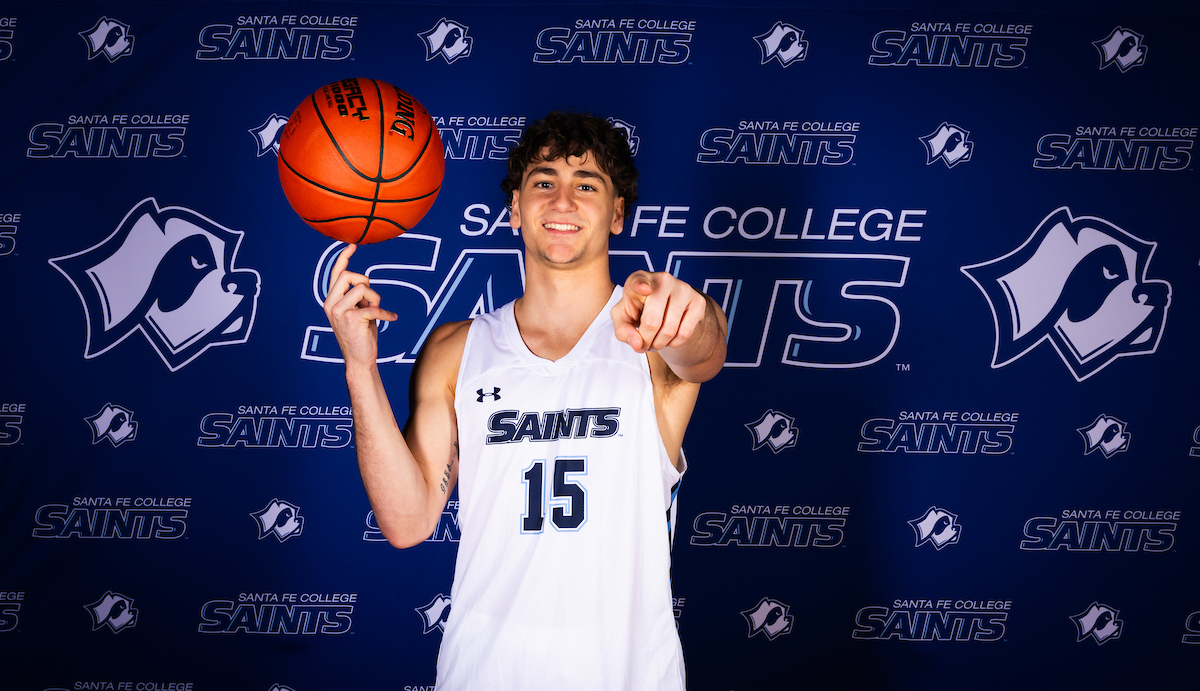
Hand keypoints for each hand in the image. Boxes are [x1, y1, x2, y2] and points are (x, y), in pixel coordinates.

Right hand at [323, 244, 396, 366]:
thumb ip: (355, 297)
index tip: (352, 245)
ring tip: (376, 312)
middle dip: (365, 283)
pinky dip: (386, 313)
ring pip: (362, 288)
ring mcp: (339, 312)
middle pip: (348, 276)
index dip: (343, 258)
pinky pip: (373, 307)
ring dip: (375, 298)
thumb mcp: (356, 311)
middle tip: (371, 299)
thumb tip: (364, 283)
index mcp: (330, 300)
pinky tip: (392, 318)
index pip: (335, 274)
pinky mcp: (351, 319)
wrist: (359, 360)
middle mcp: (331, 304)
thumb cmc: (360, 334)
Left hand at [612, 271, 708, 353]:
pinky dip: (675, 343)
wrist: (664, 306)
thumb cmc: (638, 310)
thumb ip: (623, 331)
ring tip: (655, 341)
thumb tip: (638, 344)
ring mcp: (683, 288)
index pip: (639, 281)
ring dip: (660, 344)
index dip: (641, 286)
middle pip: (652, 322)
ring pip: (670, 330)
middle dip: (646, 341)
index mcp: (638, 279)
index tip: (645, 290)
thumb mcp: (623, 318)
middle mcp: (663, 279)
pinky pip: (685, 333)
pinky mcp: (698, 301)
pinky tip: (669, 338)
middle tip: (644, 344)